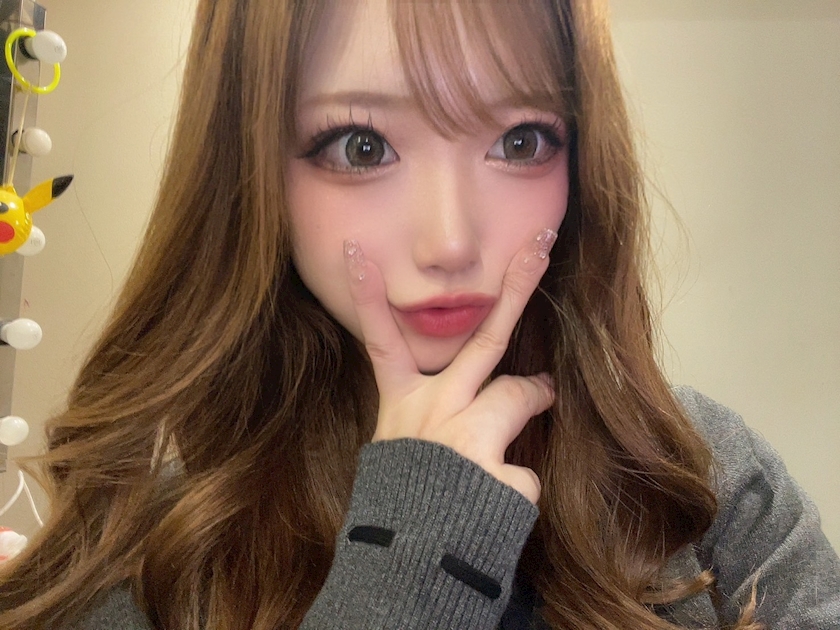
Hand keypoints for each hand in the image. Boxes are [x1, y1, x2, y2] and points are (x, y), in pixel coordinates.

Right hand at [343, 228, 556, 503]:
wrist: (407, 567)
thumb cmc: (406, 499)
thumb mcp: (402, 448)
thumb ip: (438, 412)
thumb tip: (491, 389)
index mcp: (401, 405)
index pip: (380, 340)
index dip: (369, 294)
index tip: (358, 249)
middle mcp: (433, 412)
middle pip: (485, 343)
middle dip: (515, 290)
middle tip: (540, 248)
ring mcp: (466, 438)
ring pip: (517, 396)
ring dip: (531, 395)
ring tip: (541, 392)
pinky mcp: (497, 475)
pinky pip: (523, 473)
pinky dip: (515, 485)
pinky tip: (497, 503)